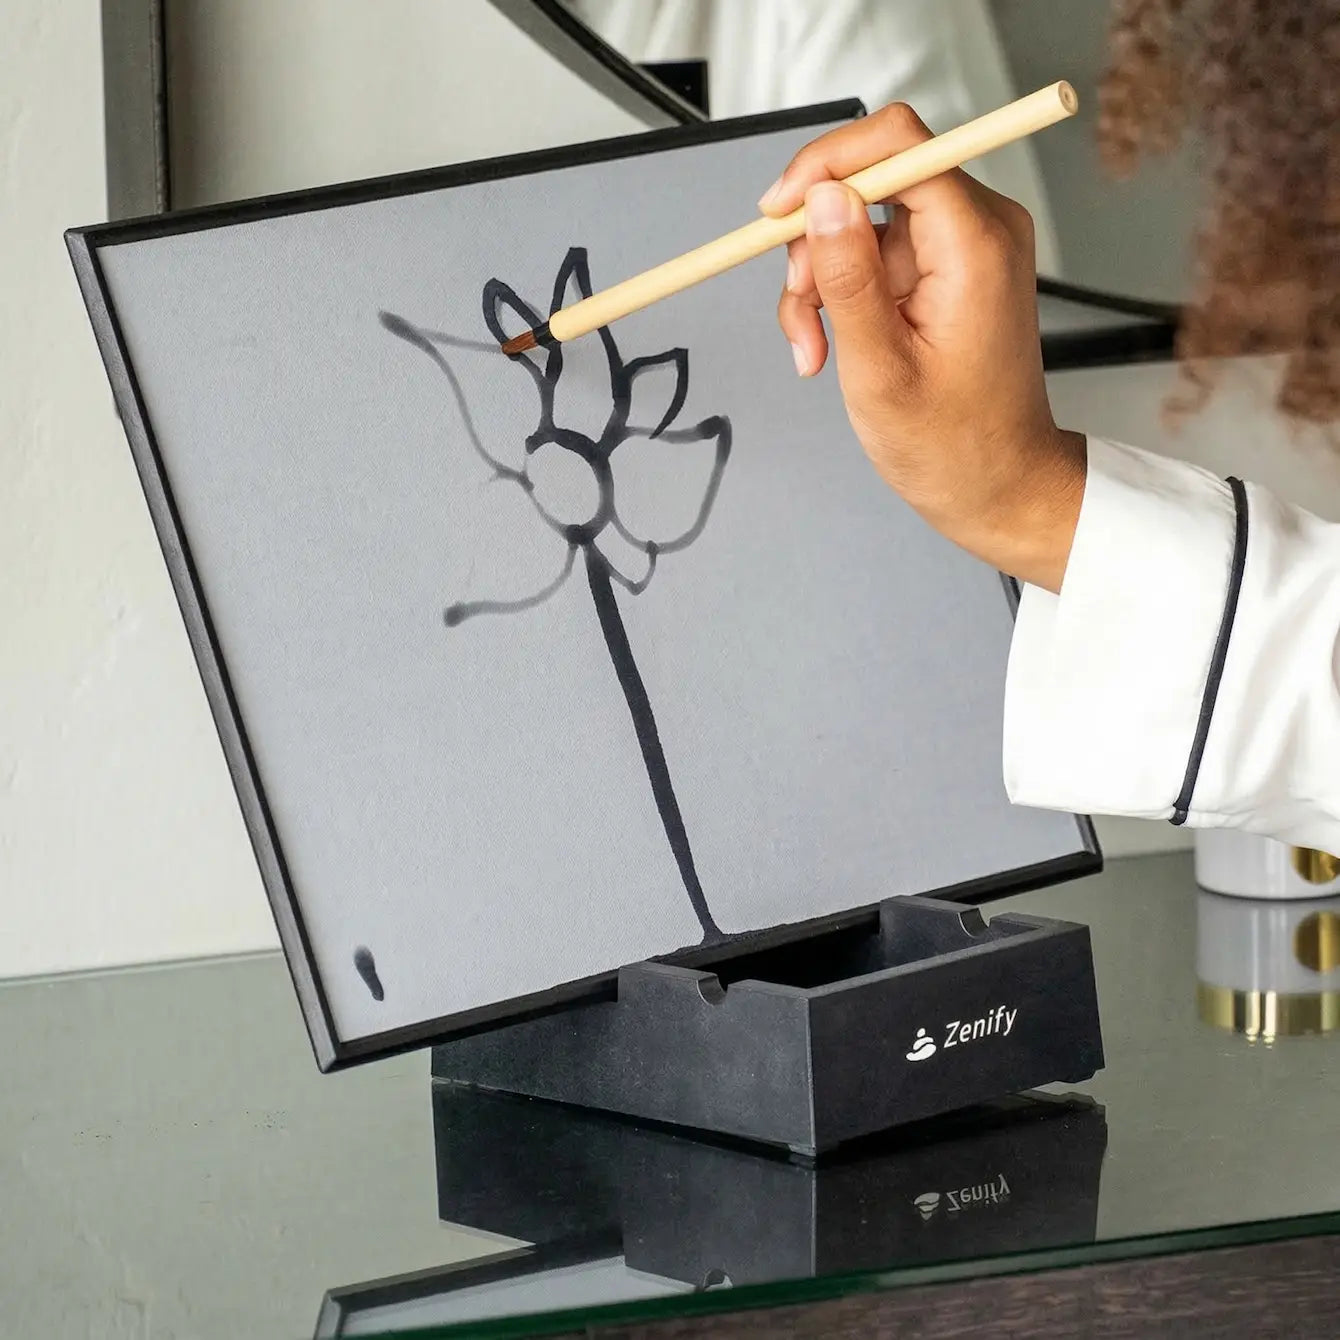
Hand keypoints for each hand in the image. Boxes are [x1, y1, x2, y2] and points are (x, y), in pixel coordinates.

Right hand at [761, 103, 1085, 592]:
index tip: (777, 211)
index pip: (897, 144)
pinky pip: (874, 253)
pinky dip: (841, 294)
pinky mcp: (946, 268)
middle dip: (815, 238)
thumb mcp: (879, 369)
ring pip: (861, 221)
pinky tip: (832, 344)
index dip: (826, 164)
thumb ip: (848, 277)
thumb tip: (821, 198)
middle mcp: (979, 228)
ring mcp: (963, 246)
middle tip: (799, 305)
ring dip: (821, 279)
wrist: (997, 484)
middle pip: (871, 177)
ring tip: (814, 346)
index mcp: (975, 243)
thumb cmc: (953, 446)